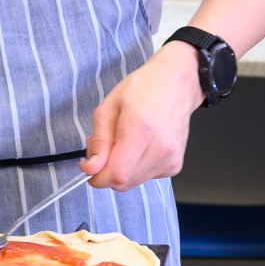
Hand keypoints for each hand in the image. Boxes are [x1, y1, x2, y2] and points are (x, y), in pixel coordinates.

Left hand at [82, 42, 202, 190]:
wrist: (176, 83)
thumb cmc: (143, 89)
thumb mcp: (109, 107)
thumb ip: (99, 142)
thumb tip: (91, 168)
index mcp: (141, 131)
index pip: (117, 174)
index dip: (97, 177)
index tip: (88, 166)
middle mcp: (160, 149)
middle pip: (123, 182)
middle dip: (105, 170)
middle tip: (104, 145)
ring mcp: (171, 159)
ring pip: (133, 182)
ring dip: (120, 169)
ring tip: (122, 142)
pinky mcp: (175, 165)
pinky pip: (145, 177)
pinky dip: (135, 167)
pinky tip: (138, 146)